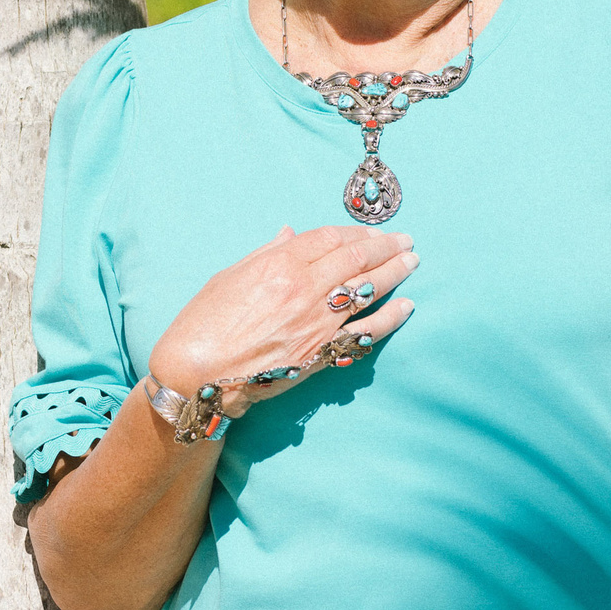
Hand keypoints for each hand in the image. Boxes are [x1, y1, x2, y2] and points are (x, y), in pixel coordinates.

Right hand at [148, 225, 418, 412]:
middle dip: (386, 246)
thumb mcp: (227, 277)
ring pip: (368, 290)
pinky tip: (406, 306)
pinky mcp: (323, 353)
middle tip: (405, 240)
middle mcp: (304, 290)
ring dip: (395, 272)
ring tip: (411, 261)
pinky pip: (367, 332)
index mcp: (279, 265)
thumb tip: (290, 235)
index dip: (355, 232)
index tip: (370, 231)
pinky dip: (391, 318)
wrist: (199, 377)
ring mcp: (318, 323)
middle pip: (356, 259)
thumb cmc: (202, 325)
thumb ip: (264, 254)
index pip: (330, 238)